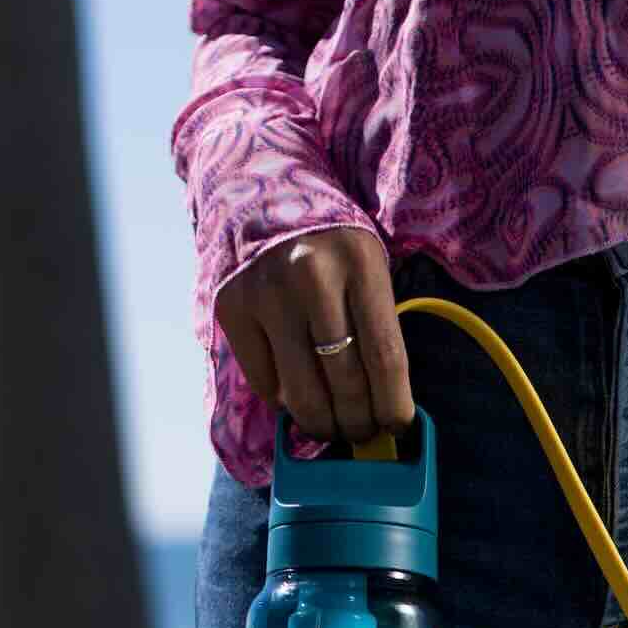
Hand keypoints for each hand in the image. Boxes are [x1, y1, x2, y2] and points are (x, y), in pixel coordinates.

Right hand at [217, 227, 415, 448]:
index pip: (385, 357)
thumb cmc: (331, 246)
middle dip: (359, 422)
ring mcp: (266, 294)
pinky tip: (295, 393)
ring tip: (332, 427)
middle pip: (345, 382)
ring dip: (322, 424)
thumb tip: (384, 405)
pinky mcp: (231, 307)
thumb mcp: (367, 268)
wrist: (264, 195)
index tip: (396, 427)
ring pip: (302, 392)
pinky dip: (283, 401)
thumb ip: (377, 325)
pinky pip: (263, 381)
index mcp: (359, 264)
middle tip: (362, 432)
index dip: (394, 405)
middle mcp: (311, 277)